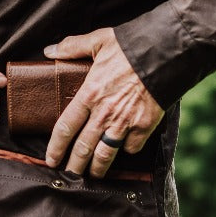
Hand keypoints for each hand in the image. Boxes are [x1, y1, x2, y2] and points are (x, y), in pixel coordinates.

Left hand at [43, 28, 163, 177]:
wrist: (165, 53)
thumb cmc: (130, 46)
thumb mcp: (98, 41)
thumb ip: (72, 47)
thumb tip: (50, 51)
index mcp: (89, 94)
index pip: (65, 127)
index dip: (56, 147)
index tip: (51, 159)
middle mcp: (104, 113)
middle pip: (83, 148)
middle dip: (74, 166)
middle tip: (68, 175)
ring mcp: (125, 122)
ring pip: (106, 154)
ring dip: (97, 168)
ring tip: (92, 176)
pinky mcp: (144, 127)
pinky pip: (131, 147)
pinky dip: (127, 150)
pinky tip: (123, 150)